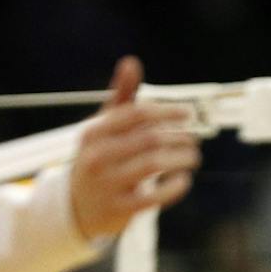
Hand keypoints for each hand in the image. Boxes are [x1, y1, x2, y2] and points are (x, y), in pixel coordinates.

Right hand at [68, 57, 199, 239]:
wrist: (77, 208)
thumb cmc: (99, 158)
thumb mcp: (104, 128)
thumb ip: (121, 97)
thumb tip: (132, 62)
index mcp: (94, 133)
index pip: (136, 114)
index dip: (166, 111)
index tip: (187, 114)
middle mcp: (97, 157)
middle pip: (149, 138)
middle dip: (178, 137)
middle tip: (193, 140)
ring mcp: (107, 184)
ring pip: (153, 164)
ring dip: (181, 158)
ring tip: (193, 157)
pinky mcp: (119, 209)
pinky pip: (154, 196)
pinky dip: (174, 186)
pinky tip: (184, 180)